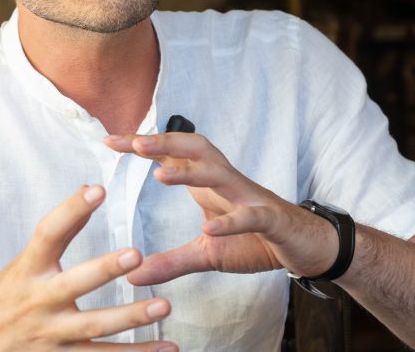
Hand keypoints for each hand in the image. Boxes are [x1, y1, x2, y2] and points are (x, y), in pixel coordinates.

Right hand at [0, 184, 176, 350]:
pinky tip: (167, 347)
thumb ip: (58, 234)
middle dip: (103, 269)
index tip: (97, 189)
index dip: (71, 210)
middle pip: (73, 284)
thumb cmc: (4, 299)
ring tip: (163, 306)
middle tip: (136, 255)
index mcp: (28, 270)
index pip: (48, 233)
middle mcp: (39, 301)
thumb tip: (90, 189)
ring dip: (131, 318)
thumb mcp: (24, 263)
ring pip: (94, 328)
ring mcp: (51, 335)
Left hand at [104, 133, 337, 286]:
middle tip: (133, 143)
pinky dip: (230, 221)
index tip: (110, 139)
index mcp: (209, 183)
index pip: (173, 154)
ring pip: (219, 175)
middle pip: (195, 149)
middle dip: (165, 142)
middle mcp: (227, 182)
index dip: (144, 145)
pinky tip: (209, 229)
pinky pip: (249, 215)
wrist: (305, 247)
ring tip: (161, 175)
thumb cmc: (255, 241)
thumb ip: (171, 262)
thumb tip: (132, 275)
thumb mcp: (206, 255)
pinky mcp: (270, 220)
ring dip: (191, 173)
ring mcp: (249, 198)